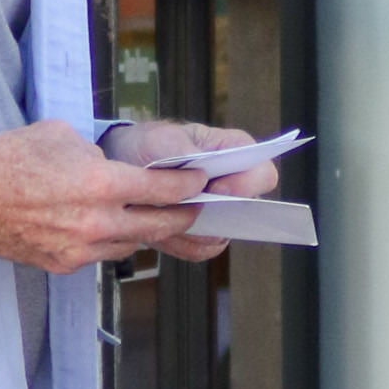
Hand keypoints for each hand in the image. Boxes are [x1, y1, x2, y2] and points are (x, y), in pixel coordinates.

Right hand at [0, 119, 207, 269]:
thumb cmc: (8, 158)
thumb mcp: (62, 136)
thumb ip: (97, 155)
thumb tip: (113, 165)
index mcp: (100, 184)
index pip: (163, 191)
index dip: (189, 188)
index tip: (201, 184)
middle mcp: (95, 221)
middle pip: (157, 226)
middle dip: (181, 216)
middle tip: (195, 208)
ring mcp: (79, 248)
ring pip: (130, 243)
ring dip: (145, 230)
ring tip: (157, 218)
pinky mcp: (63, 264)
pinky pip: (101, 254)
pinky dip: (111, 241)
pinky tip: (111, 228)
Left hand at [99, 118, 279, 262]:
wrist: (124, 164)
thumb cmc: (151, 145)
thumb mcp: (162, 138)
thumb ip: (183, 150)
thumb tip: (199, 173)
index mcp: (235, 154)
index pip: (264, 174)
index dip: (247, 185)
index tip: (217, 189)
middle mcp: (234, 187)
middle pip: (247, 213)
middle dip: (215, 216)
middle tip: (184, 208)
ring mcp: (218, 214)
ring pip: (221, 237)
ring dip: (192, 231)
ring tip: (163, 213)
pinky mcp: (199, 235)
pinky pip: (199, 250)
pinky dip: (178, 243)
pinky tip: (160, 228)